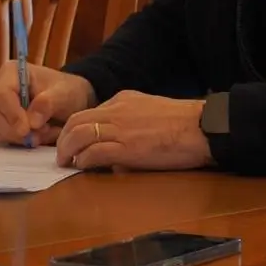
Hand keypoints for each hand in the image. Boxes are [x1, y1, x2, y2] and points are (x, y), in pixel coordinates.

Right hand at [0, 62, 94, 147]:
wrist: (70, 99)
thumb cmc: (66, 90)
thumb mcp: (65, 93)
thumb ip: (49, 103)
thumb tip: (32, 122)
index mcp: (11, 72)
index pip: (1, 95)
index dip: (12, 114)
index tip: (26, 129)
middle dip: (18, 129)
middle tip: (43, 133)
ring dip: (21, 137)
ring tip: (47, 131)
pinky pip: (1, 138)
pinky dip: (20, 141)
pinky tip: (40, 135)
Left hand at [56, 91, 211, 170]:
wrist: (202, 128)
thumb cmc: (185, 123)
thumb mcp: (152, 111)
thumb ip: (131, 121)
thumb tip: (120, 142)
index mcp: (124, 99)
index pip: (89, 112)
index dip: (76, 129)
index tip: (75, 143)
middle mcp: (117, 110)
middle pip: (75, 121)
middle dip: (63, 139)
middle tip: (63, 155)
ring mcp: (120, 129)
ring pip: (77, 135)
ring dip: (67, 151)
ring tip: (67, 163)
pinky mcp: (125, 148)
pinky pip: (91, 153)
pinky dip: (83, 161)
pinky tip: (84, 167)